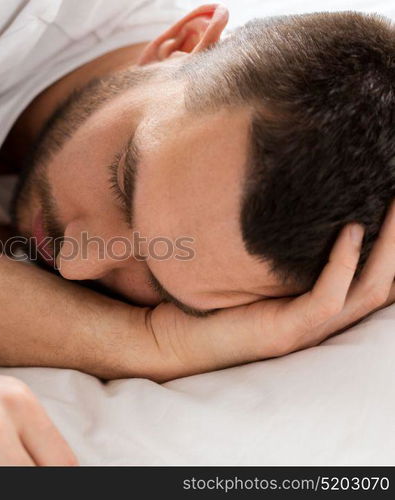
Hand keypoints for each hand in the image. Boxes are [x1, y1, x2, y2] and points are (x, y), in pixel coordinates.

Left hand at [144, 202, 394, 380]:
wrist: (174, 338)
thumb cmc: (211, 301)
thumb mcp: (252, 271)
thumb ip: (277, 251)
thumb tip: (286, 204)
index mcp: (319, 308)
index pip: (371, 279)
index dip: (393, 248)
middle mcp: (322, 321)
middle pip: (382, 282)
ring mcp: (307, 330)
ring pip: (367, 290)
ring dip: (387, 249)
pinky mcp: (286, 331)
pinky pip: (328, 298)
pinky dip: (343, 264)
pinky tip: (351, 230)